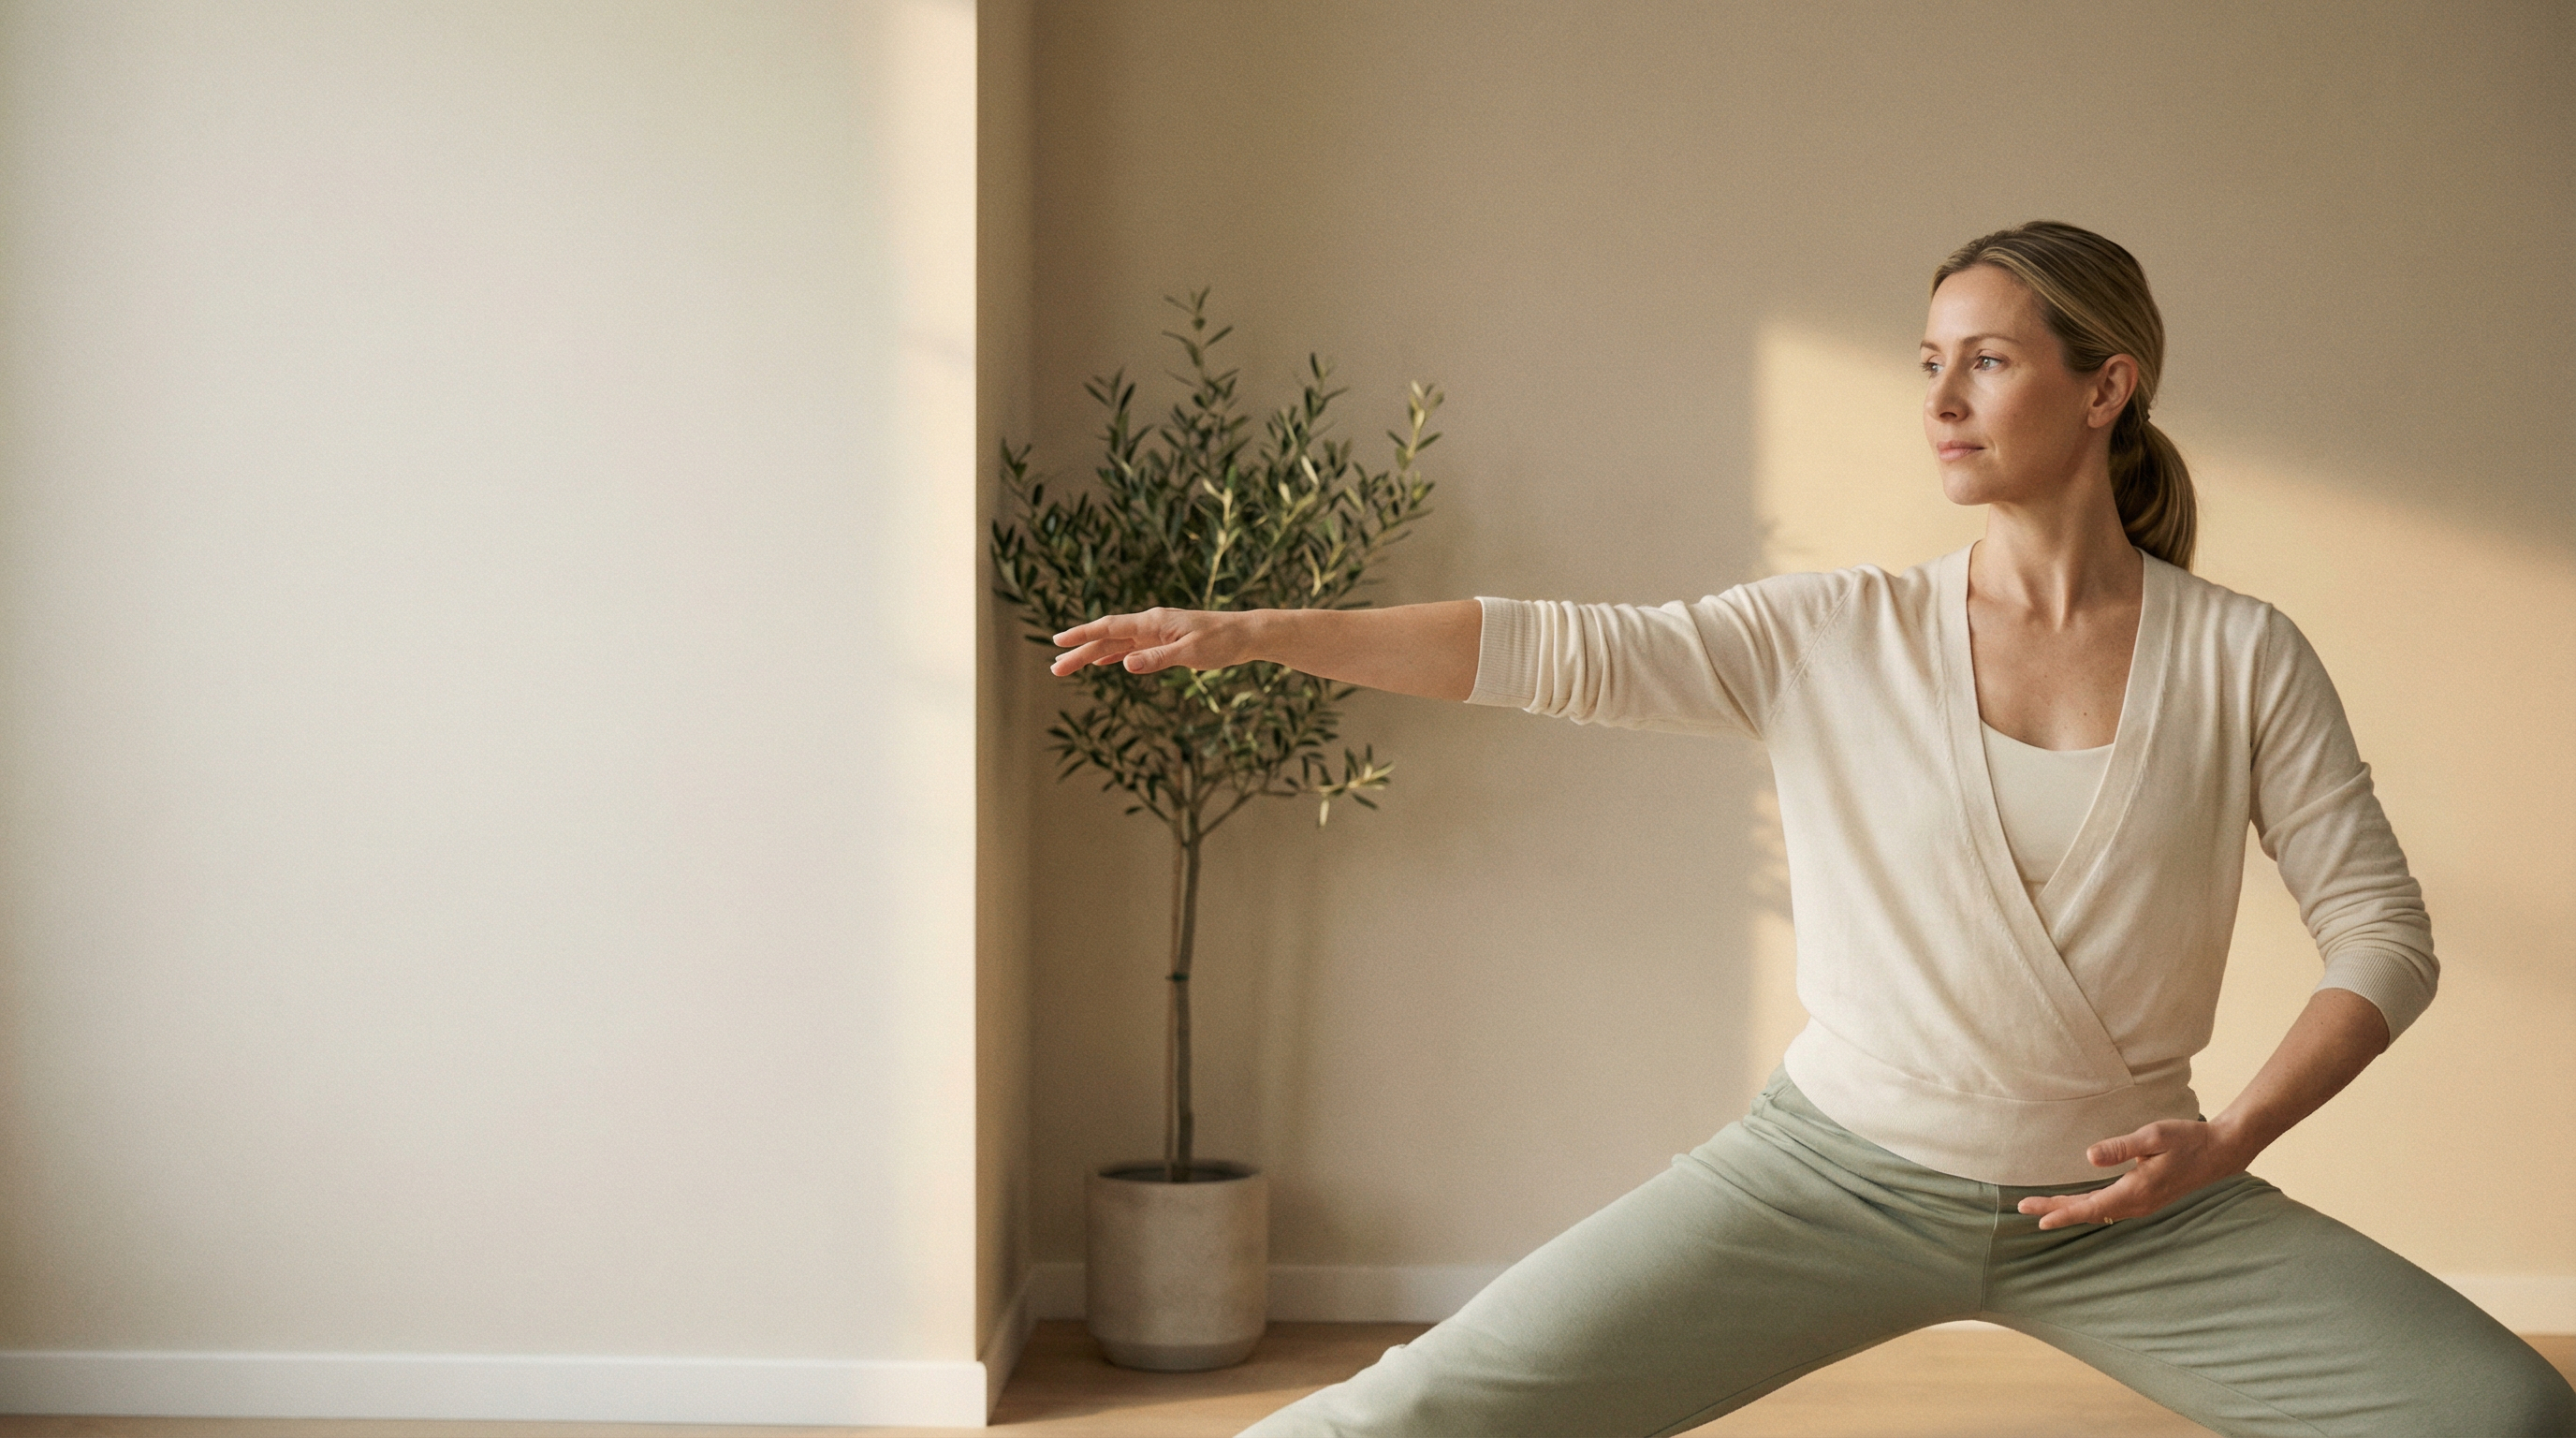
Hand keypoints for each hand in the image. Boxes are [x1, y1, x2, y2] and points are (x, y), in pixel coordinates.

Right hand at [1049, 608, 1253, 676]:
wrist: (1245, 634)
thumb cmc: (1222, 642)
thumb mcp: (1191, 653)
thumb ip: (1157, 659)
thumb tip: (1125, 665)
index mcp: (1154, 622)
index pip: (1110, 626)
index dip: (1082, 634)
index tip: (1058, 641)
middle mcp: (1150, 624)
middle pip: (1107, 637)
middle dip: (1080, 651)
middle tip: (1054, 667)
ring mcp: (1156, 633)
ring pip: (1116, 644)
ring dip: (1092, 655)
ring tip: (1067, 665)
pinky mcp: (1164, 642)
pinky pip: (1131, 648)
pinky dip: (1113, 654)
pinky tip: (1102, 661)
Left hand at [2016, 1119, 2251, 1230]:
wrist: (2220, 1152)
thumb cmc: (2187, 1139)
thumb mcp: (2153, 1136)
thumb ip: (2121, 1147)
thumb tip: (2089, 1156)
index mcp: (2136, 1190)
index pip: (2091, 1207)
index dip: (2062, 1212)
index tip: (2037, 1216)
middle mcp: (2138, 1203)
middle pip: (2090, 1212)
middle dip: (2057, 1210)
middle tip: (2024, 1207)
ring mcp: (2144, 1203)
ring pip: (2100, 1211)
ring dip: (2071, 1210)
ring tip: (2043, 1207)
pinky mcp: (2146, 1198)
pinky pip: (2110, 1207)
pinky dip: (2089, 1207)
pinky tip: (2078, 1203)